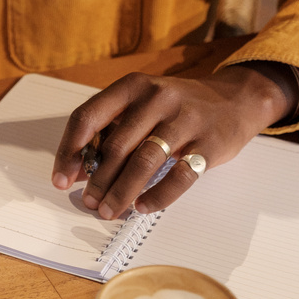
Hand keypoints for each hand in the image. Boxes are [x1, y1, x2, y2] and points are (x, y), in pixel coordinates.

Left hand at [51, 66, 293, 218]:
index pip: (87, 118)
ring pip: (144, 161)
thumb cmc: (177, 109)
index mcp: (132, 87)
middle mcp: (157, 98)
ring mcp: (186, 119)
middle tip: (88, 203)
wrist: (237, 100)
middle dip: (97, 181)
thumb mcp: (141, 108)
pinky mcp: (209, 143)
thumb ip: (111, 133)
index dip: (69, 151)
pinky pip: (180, 175)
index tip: (61, 179)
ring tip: (108, 211)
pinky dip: (158, 196)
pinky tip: (142, 208)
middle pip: (115, 146)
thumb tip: (77, 172)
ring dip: (121, 192)